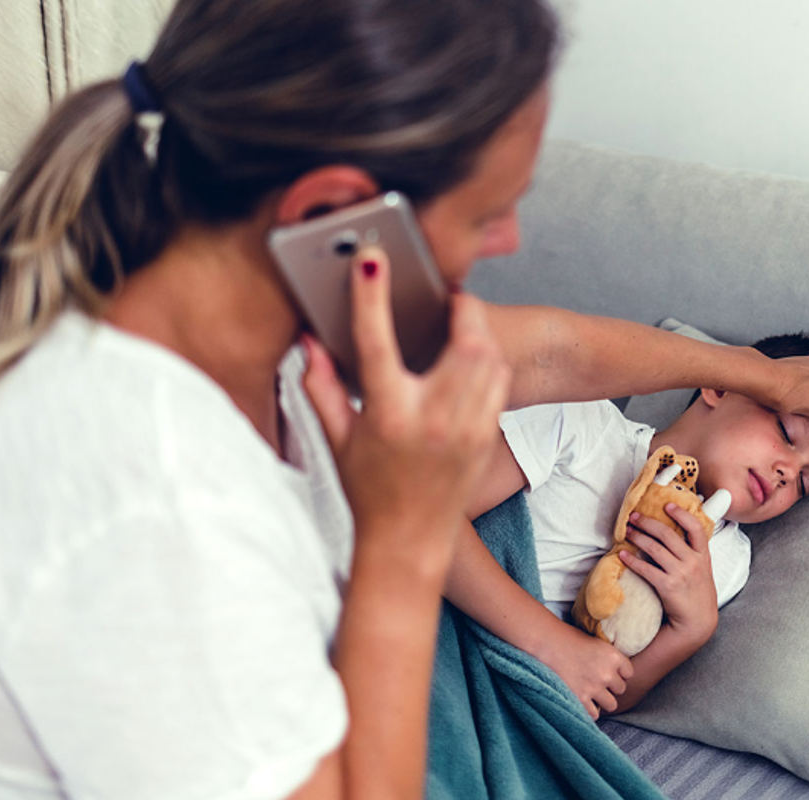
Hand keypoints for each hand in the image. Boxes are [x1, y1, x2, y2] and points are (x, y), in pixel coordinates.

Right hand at [301, 245, 510, 565]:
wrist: (408, 541)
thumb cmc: (368, 490)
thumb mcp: (335, 438)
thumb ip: (320, 386)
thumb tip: (309, 341)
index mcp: (388, 416)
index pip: (377, 342)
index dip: (372, 296)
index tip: (372, 261)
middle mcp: (433, 419)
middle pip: (463, 342)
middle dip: (461, 309)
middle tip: (447, 298)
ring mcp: (467, 429)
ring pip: (491, 359)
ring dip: (478, 334)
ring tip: (460, 325)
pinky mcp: (486, 437)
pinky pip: (500, 383)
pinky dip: (490, 362)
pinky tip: (472, 359)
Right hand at [532, 621, 632, 719]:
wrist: (546, 643)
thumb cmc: (567, 638)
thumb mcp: (594, 641)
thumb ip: (607, 656)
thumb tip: (615, 667)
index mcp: (613, 656)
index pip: (629, 673)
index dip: (619, 673)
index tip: (610, 672)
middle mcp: (607, 673)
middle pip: (621, 689)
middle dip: (610, 687)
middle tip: (598, 682)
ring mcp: (594, 688)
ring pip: (611, 704)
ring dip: (603, 700)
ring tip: (592, 694)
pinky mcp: (580, 699)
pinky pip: (594, 714)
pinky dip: (589, 710)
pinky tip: (583, 701)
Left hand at [619, 505, 717, 646]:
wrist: (699, 620)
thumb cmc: (698, 593)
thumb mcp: (703, 568)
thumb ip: (693, 551)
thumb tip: (678, 532)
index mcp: (703, 555)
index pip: (695, 527)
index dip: (681, 514)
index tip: (667, 505)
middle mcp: (693, 562)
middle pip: (668, 534)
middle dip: (648, 523)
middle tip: (634, 517)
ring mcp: (681, 574)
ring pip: (655, 548)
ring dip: (638, 537)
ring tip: (627, 532)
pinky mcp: (668, 586)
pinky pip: (646, 569)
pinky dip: (632, 560)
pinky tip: (623, 555)